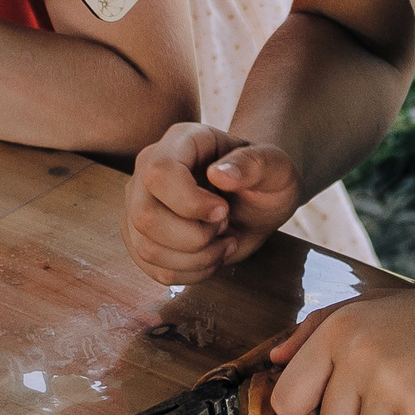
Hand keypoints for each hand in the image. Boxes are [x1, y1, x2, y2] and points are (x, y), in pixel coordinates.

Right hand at [124, 123, 302, 283]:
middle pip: (145, 216)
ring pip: (147, 248)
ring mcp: (140, 204)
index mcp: (180, 142)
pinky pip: (153, 269)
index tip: (224, 212)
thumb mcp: (274, 165)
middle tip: (225, 226)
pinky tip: (211, 256)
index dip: (190, 202)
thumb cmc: (265, 177)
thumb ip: (252, 164)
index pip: (159, 173)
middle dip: (194, 236)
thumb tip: (219, 175)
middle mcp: (149, 169)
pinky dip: (189, 273)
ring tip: (223, 242)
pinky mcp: (142, 237)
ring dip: (195, 258)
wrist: (258, 199)